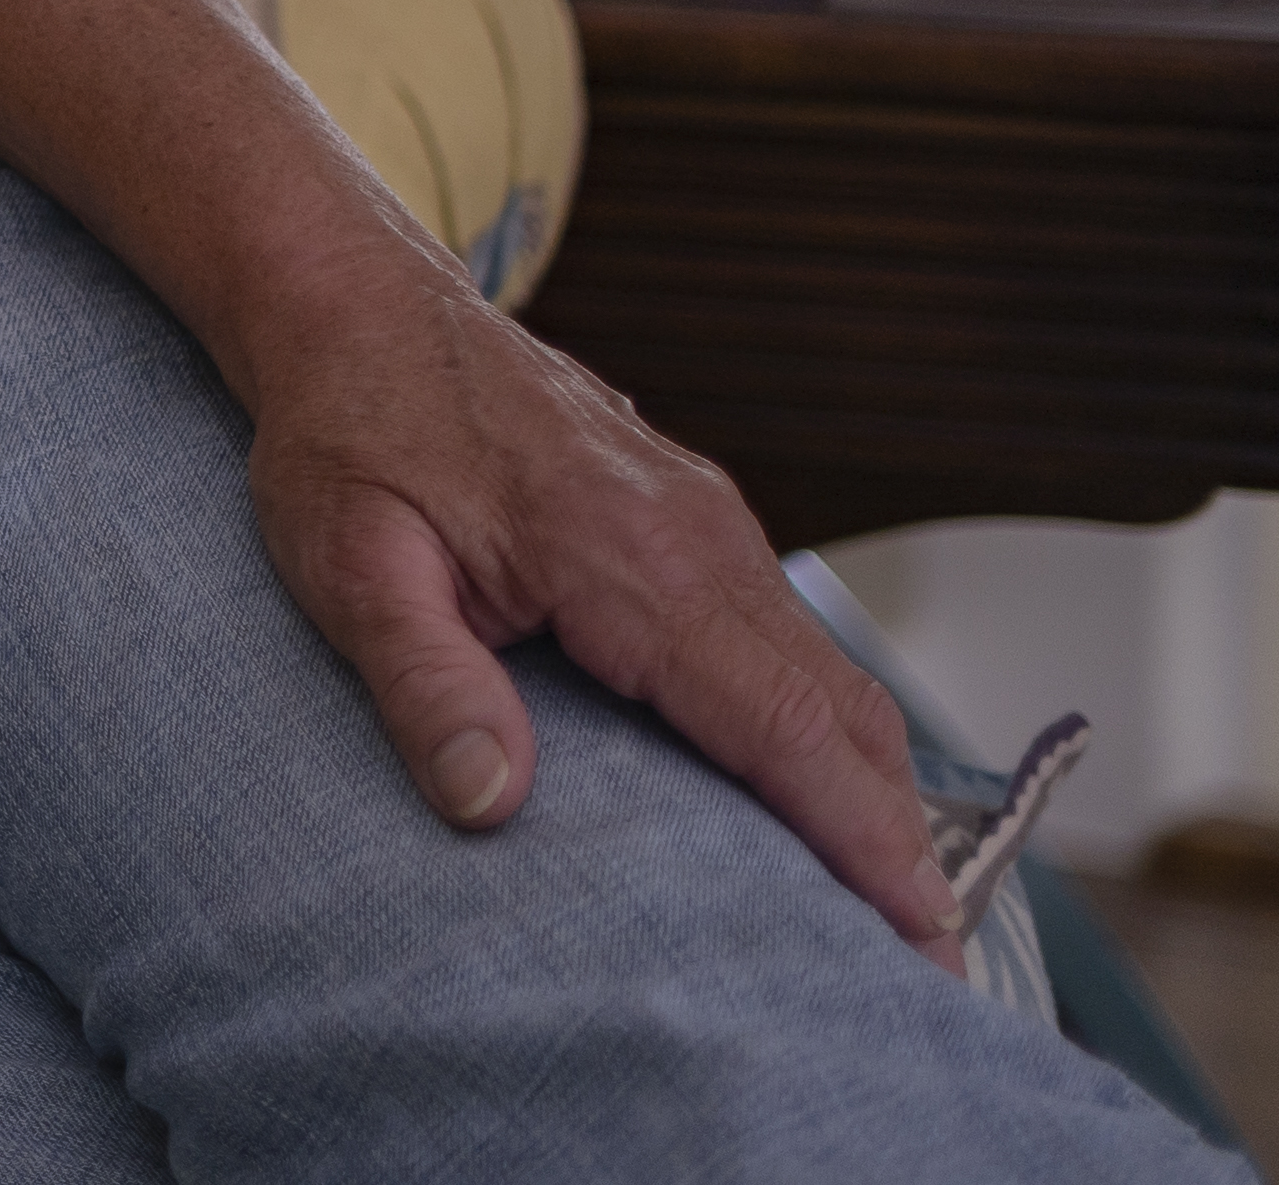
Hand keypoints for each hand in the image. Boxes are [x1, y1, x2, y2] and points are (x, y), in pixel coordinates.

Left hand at [236, 259, 957, 944]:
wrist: (355, 308)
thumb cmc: (347, 433)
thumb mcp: (347, 562)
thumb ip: (423, 680)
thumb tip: (491, 800)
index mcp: (631, 557)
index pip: (785, 724)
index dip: (862, 840)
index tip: (921, 939)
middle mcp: (698, 536)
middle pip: (840, 712)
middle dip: (898, 842)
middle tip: (931, 971)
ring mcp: (706, 522)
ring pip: (828, 675)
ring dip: (873, 789)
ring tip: (894, 913)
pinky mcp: (693, 522)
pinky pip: (787, 640)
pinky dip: (828, 729)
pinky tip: (818, 798)